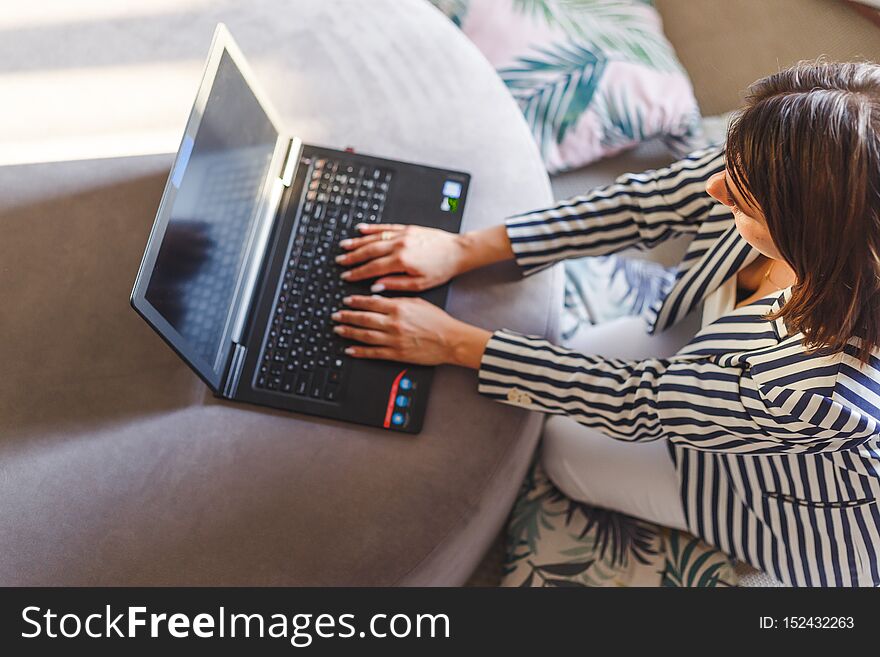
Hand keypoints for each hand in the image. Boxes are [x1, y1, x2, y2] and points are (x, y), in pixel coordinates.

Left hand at [331, 294, 491, 368]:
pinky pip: (373, 353)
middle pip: (364, 318)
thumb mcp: (417, 302)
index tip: (346, 301)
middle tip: (336, 315)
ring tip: (338, 329)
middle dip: (347, 316)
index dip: (355, 302)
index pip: (371, 303)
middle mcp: (393, 323)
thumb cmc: (437, 321)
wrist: (450, 340)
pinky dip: (359, 351)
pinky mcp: (396, 354)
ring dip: (349, 332)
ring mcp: (393, 340)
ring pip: (364, 335)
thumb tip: (378, 298)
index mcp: (398, 308)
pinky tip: (350, 349)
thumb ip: (397, 299)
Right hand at [336, 223, 466, 291]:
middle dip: (352, 257)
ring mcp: (402, 234)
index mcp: (401, 261)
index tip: (346, 276)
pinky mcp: (407, 228)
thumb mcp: (419, 284)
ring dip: (357, 242)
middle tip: (340, 262)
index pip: (372, 268)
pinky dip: (372, 229)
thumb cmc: (441, 269)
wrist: (457, 251)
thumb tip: (376, 286)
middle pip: (369, 251)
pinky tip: (361, 230)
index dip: (357, 273)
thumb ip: (395, 285)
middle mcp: (399, 245)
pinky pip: (385, 228)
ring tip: (344, 247)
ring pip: (374, 238)